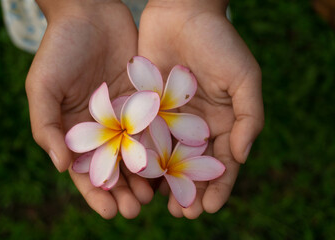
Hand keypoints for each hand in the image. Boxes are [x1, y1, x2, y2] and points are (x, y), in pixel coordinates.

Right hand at [26, 0, 152, 218]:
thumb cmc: (60, 49)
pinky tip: (170, 165)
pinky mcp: (146, 102)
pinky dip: (161, 149)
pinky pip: (155, 129)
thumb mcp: (42, 87)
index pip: (86, 170)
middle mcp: (103, 129)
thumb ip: (46, 126)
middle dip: (125, 191)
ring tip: (154, 196)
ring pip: (138, 155)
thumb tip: (62, 167)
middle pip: (115, 168)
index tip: (109, 212)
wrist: (90, 14)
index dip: (96, 193)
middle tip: (136, 209)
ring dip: (145, 177)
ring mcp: (126, 117)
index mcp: (76, 131)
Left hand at [138, 0, 263, 217]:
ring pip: (167, 159)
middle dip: (190, 192)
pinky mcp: (147, 110)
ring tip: (158, 205)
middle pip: (194, 167)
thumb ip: (249, 118)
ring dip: (164, 183)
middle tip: (183, 214)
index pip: (223, 162)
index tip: (211, 207)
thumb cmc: (218, 43)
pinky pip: (144, 138)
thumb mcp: (244, 78)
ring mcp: (170, 120)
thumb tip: (240, 157)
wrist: (182, 13)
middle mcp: (196, 126)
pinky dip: (142, 158)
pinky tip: (138, 177)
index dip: (219, 187)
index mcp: (222, 122)